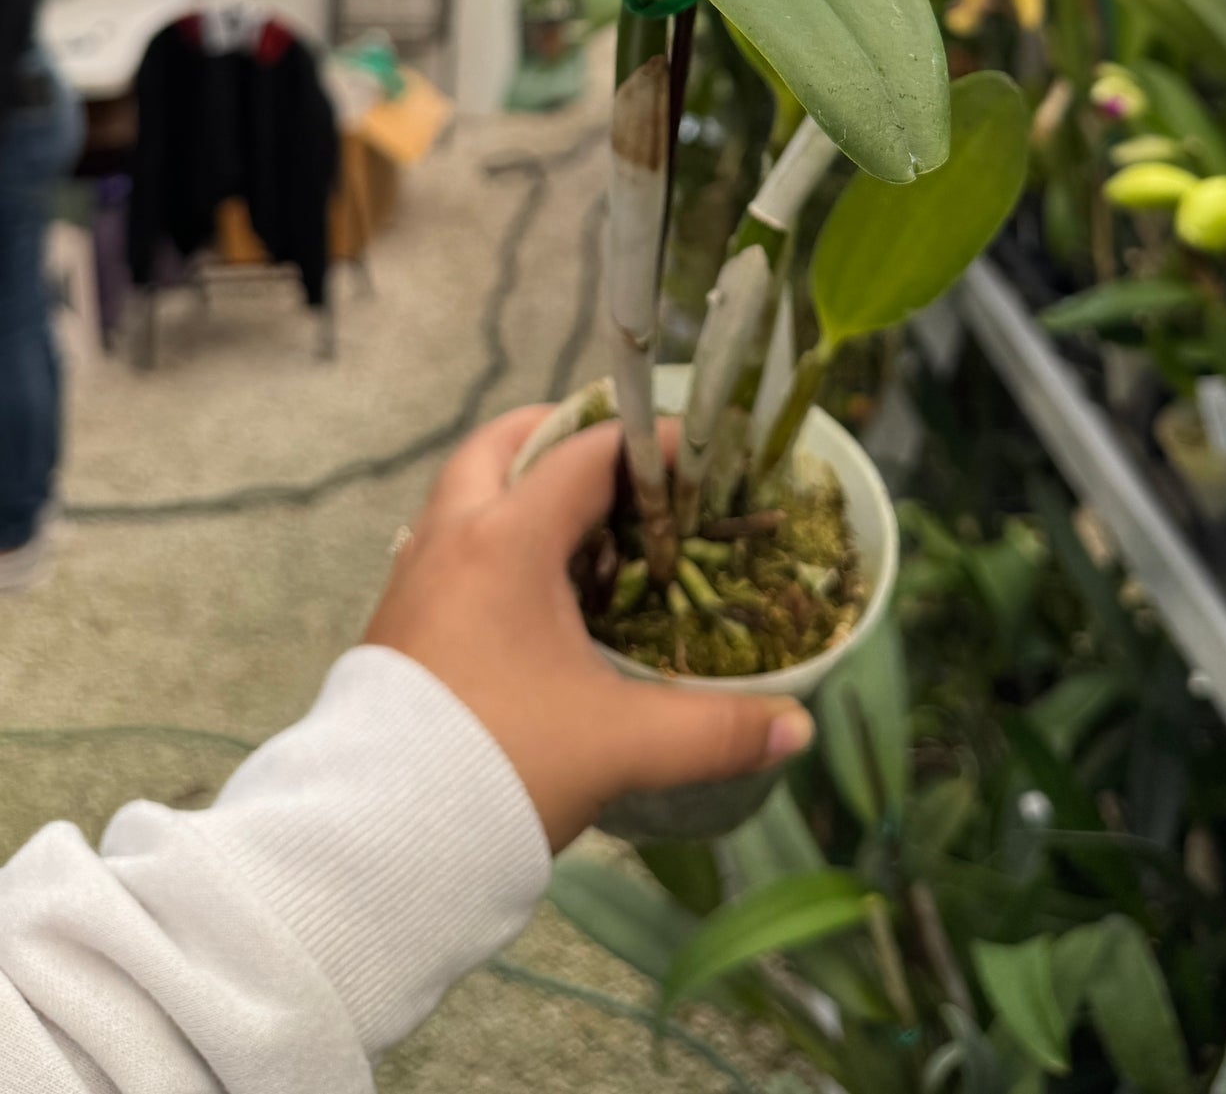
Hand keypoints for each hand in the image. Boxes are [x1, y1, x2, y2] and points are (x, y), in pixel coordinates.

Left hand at [364, 404, 812, 849]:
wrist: (378, 838)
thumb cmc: (502, 761)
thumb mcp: (621, 744)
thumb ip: (715, 730)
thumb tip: (798, 726)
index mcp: (505, 541)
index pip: (584, 456)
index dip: (646, 446)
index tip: (698, 456)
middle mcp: (450, 539)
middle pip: (498, 446)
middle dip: (555, 436)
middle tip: (614, 458)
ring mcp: (411, 581)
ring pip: (463, 498)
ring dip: (516, 491)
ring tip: (579, 529)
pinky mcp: (394, 626)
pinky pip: (446, 548)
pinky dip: (489, 542)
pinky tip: (527, 597)